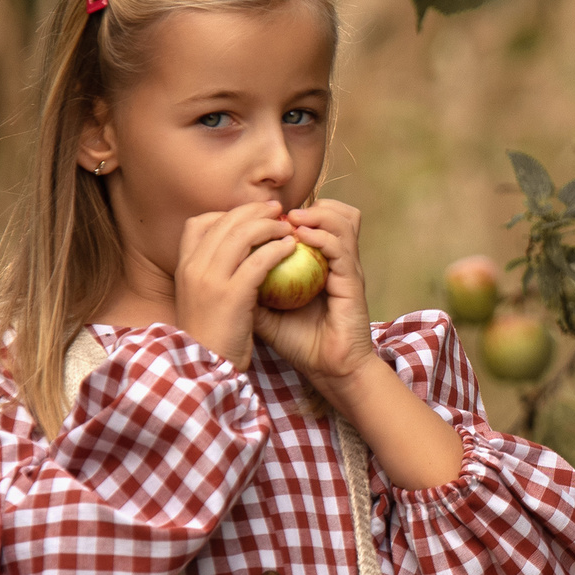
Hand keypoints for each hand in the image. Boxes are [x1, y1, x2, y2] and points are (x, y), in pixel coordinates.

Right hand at [173, 200, 294, 370]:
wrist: (205, 368)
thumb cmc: (210, 336)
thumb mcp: (201, 298)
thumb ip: (212, 274)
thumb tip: (234, 254)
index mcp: (183, 267)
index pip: (198, 223)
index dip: (227, 214)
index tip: (249, 217)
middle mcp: (193, 267)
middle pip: (224, 222)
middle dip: (253, 211)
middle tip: (276, 210)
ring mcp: (210, 279)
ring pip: (242, 235)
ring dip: (269, 226)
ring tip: (287, 227)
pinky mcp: (232, 294)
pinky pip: (259, 260)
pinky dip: (277, 249)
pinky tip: (291, 248)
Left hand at [252, 199, 378, 387]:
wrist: (329, 369)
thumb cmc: (301, 343)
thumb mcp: (267, 314)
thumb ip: (251, 290)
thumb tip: (222, 271)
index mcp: (321, 264)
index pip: (315, 221)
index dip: (290, 211)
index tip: (261, 215)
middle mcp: (338, 261)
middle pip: (336, 211)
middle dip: (307, 204)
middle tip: (277, 212)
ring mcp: (347, 268)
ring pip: (343, 220)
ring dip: (317, 214)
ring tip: (291, 219)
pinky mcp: (353, 281)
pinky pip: (341, 247)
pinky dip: (321, 236)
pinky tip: (300, 238)